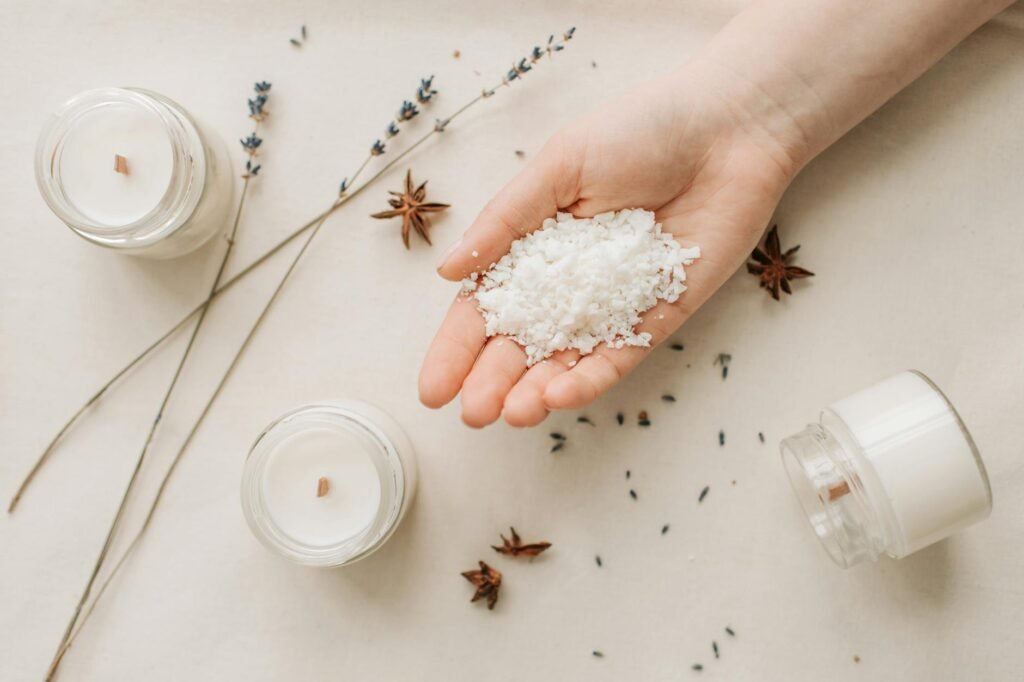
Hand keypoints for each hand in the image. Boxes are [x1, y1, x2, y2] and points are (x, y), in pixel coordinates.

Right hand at [419, 65, 802, 426]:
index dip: (456, 348)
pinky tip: (559, 395)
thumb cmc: (641, 131)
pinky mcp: (656, 317)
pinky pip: (618, 357)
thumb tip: (447, 273)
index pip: (485, 307)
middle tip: (472, 414)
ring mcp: (610, 305)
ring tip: (509, 415)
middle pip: (520, 343)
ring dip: (535, 392)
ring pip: (564, 361)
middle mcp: (567, 282)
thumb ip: (504, 222)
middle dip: (492, 381)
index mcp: (533, 245)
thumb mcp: (558, 166)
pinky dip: (589, 379)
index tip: (432, 388)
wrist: (730, 129)